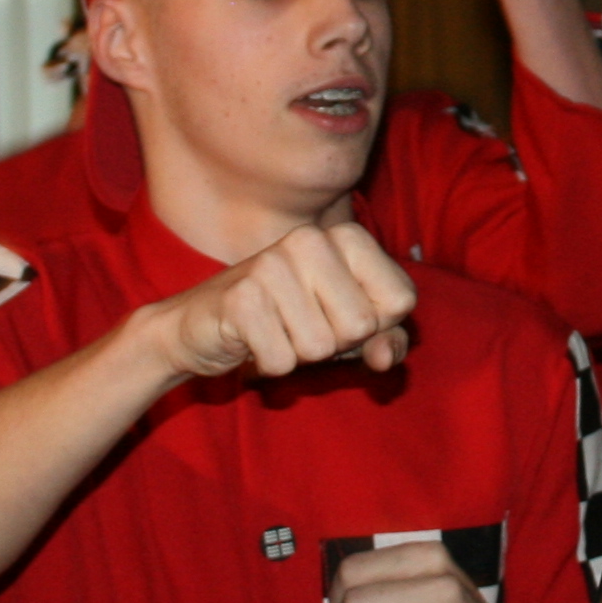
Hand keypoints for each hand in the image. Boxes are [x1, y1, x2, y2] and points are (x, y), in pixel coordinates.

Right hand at [127, 216, 416, 382]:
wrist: (200, 329)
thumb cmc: (286, 325)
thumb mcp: (347, 333)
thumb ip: (386, 341)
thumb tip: (386, 357)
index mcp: (347, 237)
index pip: (402, 299)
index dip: (379, 327)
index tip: (342, 317)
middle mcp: (311, 240)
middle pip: (362, 325)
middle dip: (335, 344)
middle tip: (302, 327)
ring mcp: (273, 263)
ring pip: (321, 346)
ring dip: (298, 355)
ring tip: (277, 332)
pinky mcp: (240, 297)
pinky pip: (283, 361)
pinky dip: (270, 365)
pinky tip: (253, 342)